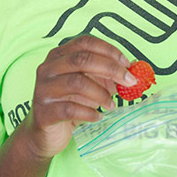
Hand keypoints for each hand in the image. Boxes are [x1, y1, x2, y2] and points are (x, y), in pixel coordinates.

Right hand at [19, 35, 133, 159]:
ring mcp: (43, 90)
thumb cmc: (69, 104)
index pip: (85, 42)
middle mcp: (48, 68)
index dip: (109, 50)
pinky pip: (70, 109)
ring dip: (101, 94)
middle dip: (110, 69)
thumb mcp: (88, 85)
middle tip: (129, 82)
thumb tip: (133, 72)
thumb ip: (106, 76)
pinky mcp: (44, 112)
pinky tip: (98, 117)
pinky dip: (89, 113)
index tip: (127, 64)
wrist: (44, 134)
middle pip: (82, 60)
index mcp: (59, 55)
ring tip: (111, 104)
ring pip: (77, 83)